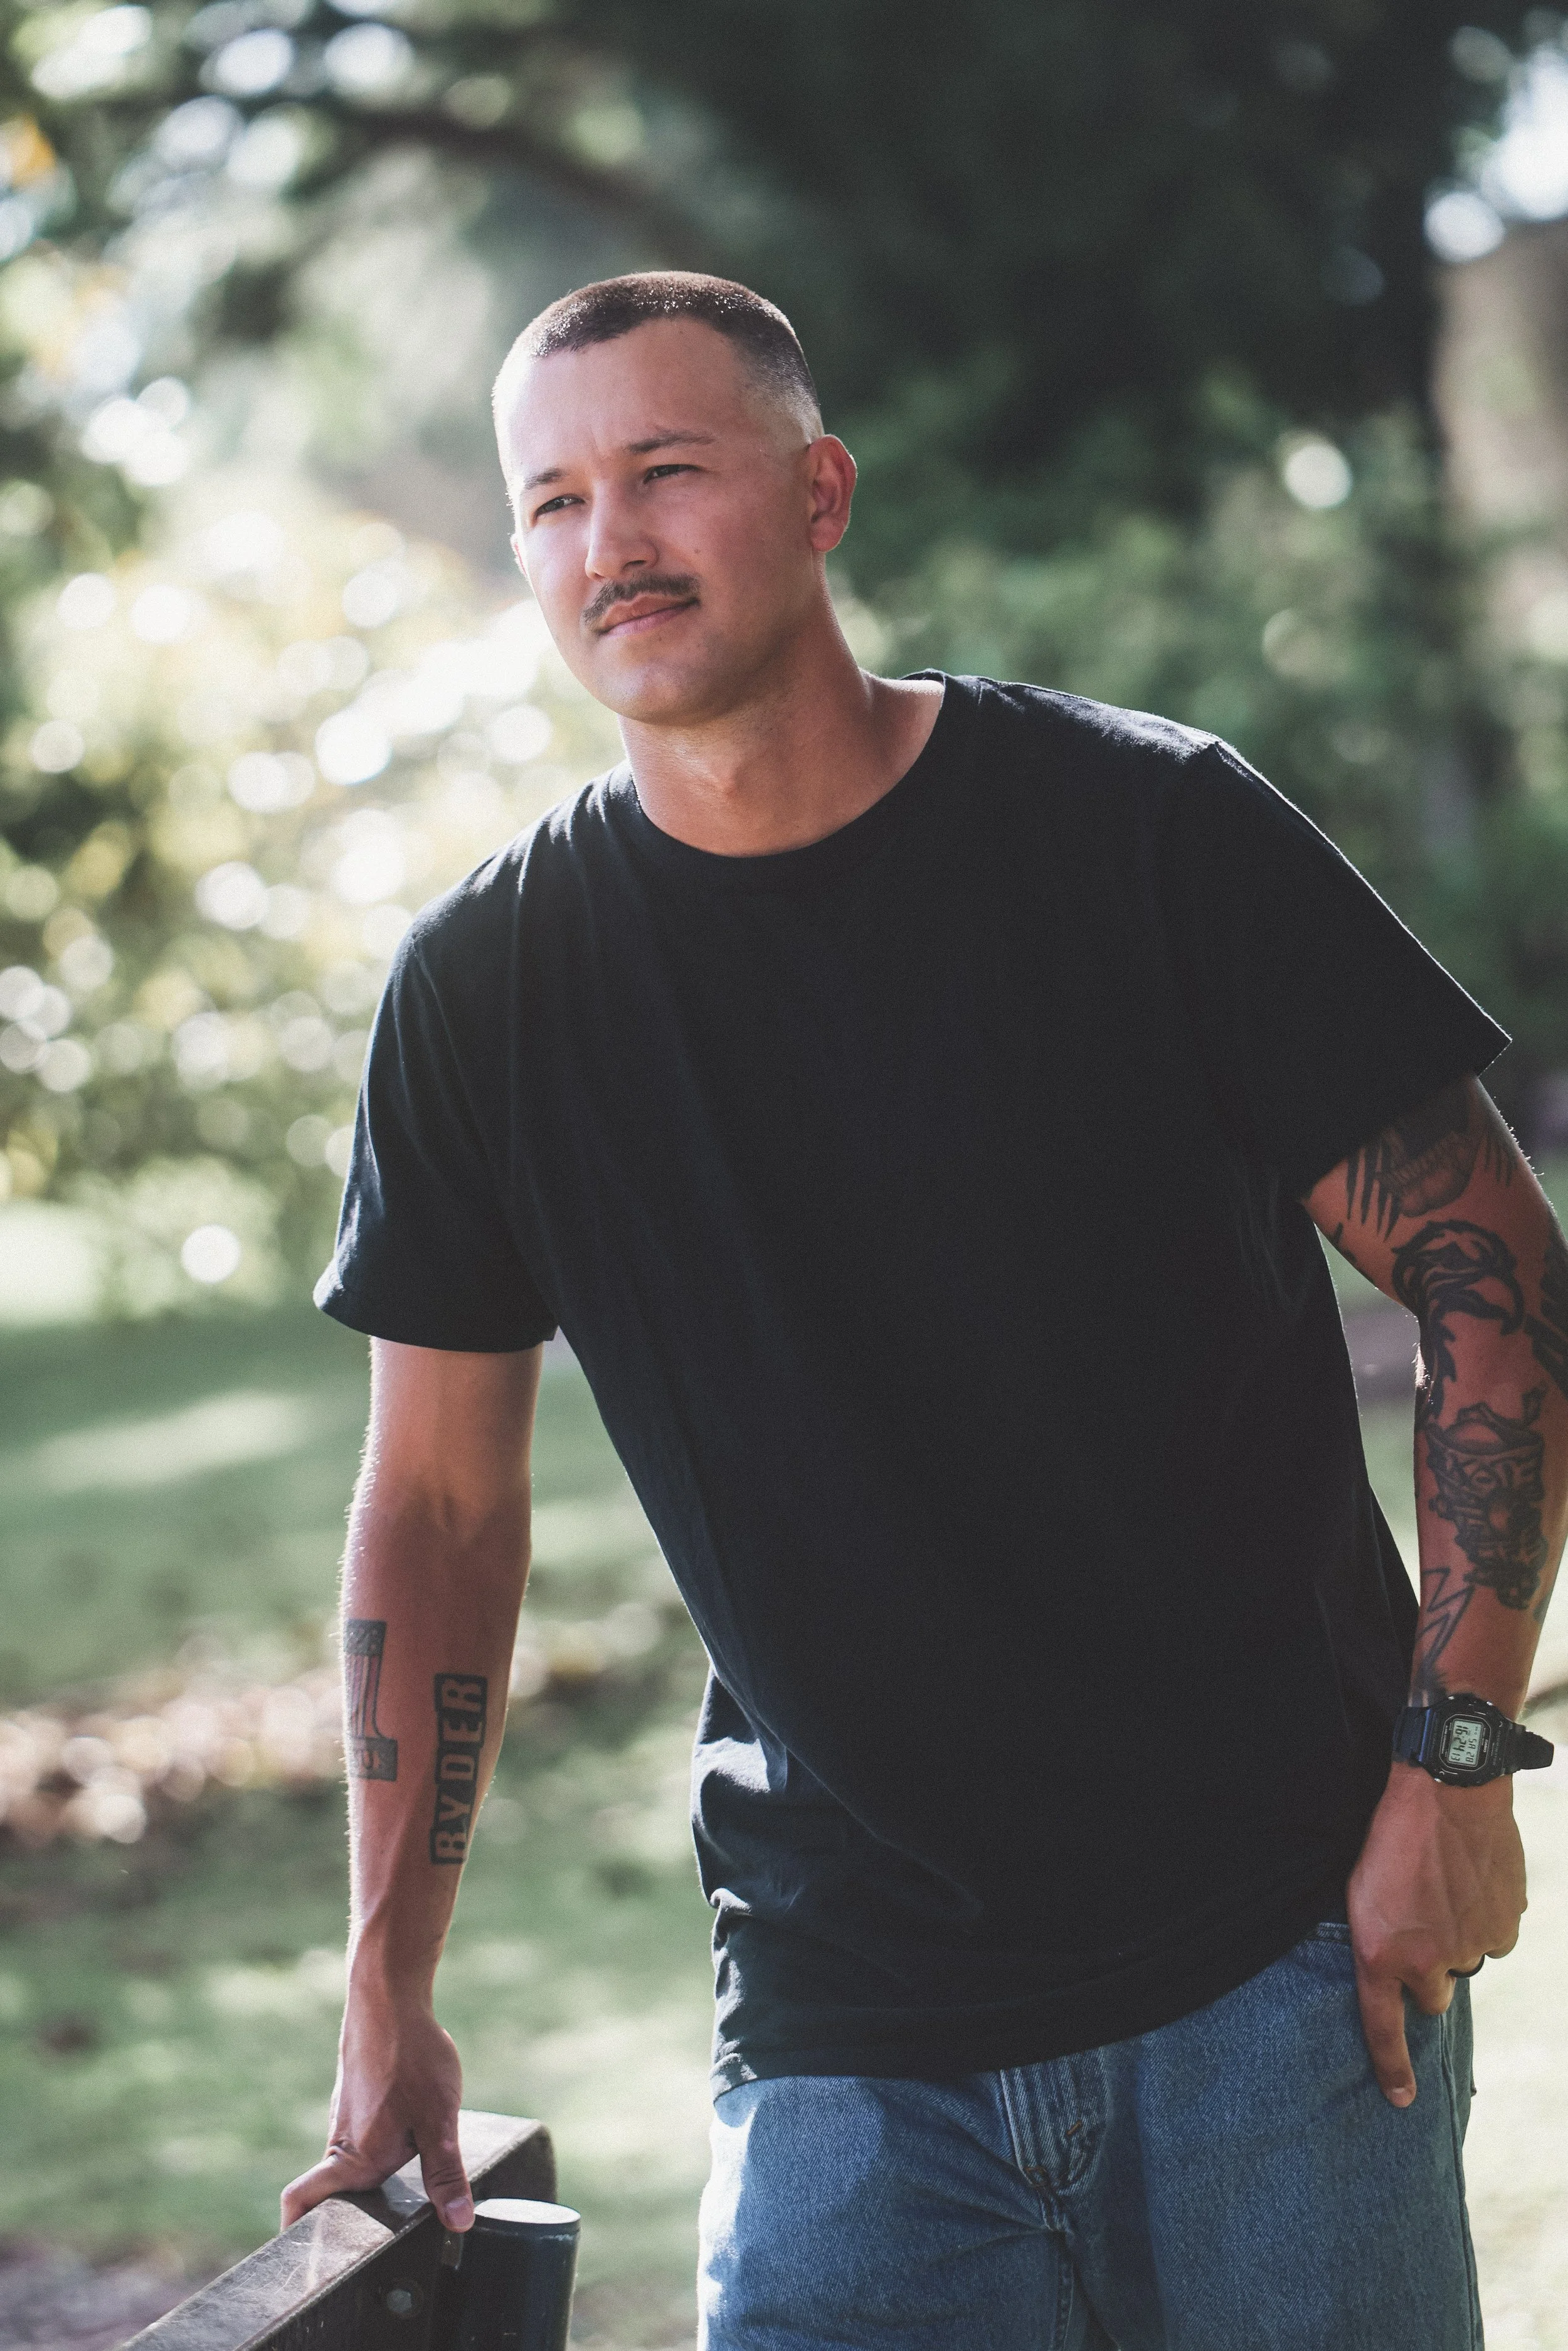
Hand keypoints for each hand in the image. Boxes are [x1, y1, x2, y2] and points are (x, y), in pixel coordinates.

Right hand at [280, 1981, 473, 2231]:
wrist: (390, 1994)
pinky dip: (377, 2146)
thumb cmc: (412, 2055)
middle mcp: (340, 2142)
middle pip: (330, 2193)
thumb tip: (459, 2224)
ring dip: (369, 2179)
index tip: (306, 2262)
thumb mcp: (440, 2119)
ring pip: (349, 2162)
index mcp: (353, 2158)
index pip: (301, 2204)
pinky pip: (361, 2135)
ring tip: (400, 2194)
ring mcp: (346, 2118)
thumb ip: (446, 2174)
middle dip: (347, 2215)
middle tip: (373, 2238)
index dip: (297, 2235)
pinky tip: (409, 2137)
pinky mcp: (357, 2097)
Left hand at [1347, 1761, 1524, 2106]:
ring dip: (1456, 1939)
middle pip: (1431, 1996)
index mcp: (1379, 1952)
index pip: (1382, 2027)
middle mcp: (1426, 1960)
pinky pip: (1494, 1938)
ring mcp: (1470, 1945)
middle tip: (1421, 1924)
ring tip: (1443, 1890)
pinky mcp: (1503, 1926)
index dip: (1391, 2069)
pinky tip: (1471, 1882)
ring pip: (1465, 1962)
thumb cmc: (1392, 1835)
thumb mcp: (1363, 1891)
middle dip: (1428, 1972)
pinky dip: (1484, 1919)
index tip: (1400, 2102)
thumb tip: (1408, 1977)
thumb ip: (1382, 1944)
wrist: (1447, 1791)